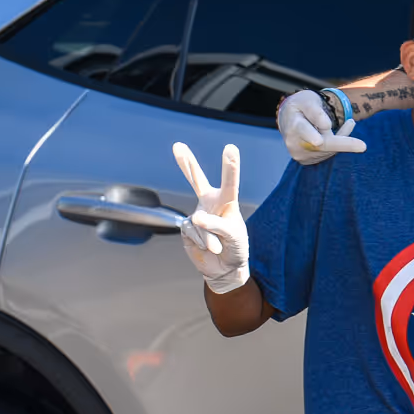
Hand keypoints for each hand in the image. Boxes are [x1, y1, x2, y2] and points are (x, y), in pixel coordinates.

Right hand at [172, 142, 250, 294]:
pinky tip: (209, 247)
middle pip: (196, 180)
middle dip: (187, 163)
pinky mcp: (186, 228)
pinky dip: (202, 241)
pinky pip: (193, 232)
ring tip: (219, 245)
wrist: (225, 268)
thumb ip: (217, 224)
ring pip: (200, 220)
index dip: (229, 166)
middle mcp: (209, 203)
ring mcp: (196, 215)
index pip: (228, 182)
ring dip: (211, 236)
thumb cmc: (235, 246)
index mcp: (226, 200)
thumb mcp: (233, 235)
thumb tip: (196, 217)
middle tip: (177, 146)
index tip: (231, 148)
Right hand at [277, 90, 365, 165]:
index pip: (304, 129)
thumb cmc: (301, 106)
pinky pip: (328, 153)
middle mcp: (294, 143)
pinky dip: (339, 144)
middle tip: (362, 146)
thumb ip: (315, 111)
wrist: (288, 118)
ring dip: (343, 138)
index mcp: (293, 125)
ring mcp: (300, 154)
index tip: (319, 141)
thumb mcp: (307, 100)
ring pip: (328, 149)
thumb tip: (326, 126)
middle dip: (343, 144)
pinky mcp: (307, 160)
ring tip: (350, 123)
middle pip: (322, 145)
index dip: (312, 135)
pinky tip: (343, 132)